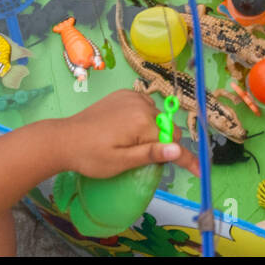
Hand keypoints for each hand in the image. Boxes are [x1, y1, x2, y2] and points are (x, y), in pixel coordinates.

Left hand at [54, 88, 183, 178]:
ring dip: (151, 129)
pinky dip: (142, 117)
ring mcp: (132, 96)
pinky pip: (144, 106)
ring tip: (129, 143)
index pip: (173, 141)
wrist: (64, 139)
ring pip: (156, 116)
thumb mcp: (121, 162)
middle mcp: (142, 104)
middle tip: (138, 157)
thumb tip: (178, 150)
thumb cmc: (91, 156)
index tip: (200, 170)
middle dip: (160, 142)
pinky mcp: (124, 94)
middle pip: (166, 127)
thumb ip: (150, 154)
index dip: (185, 157)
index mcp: (143, 122)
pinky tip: (125, 128)